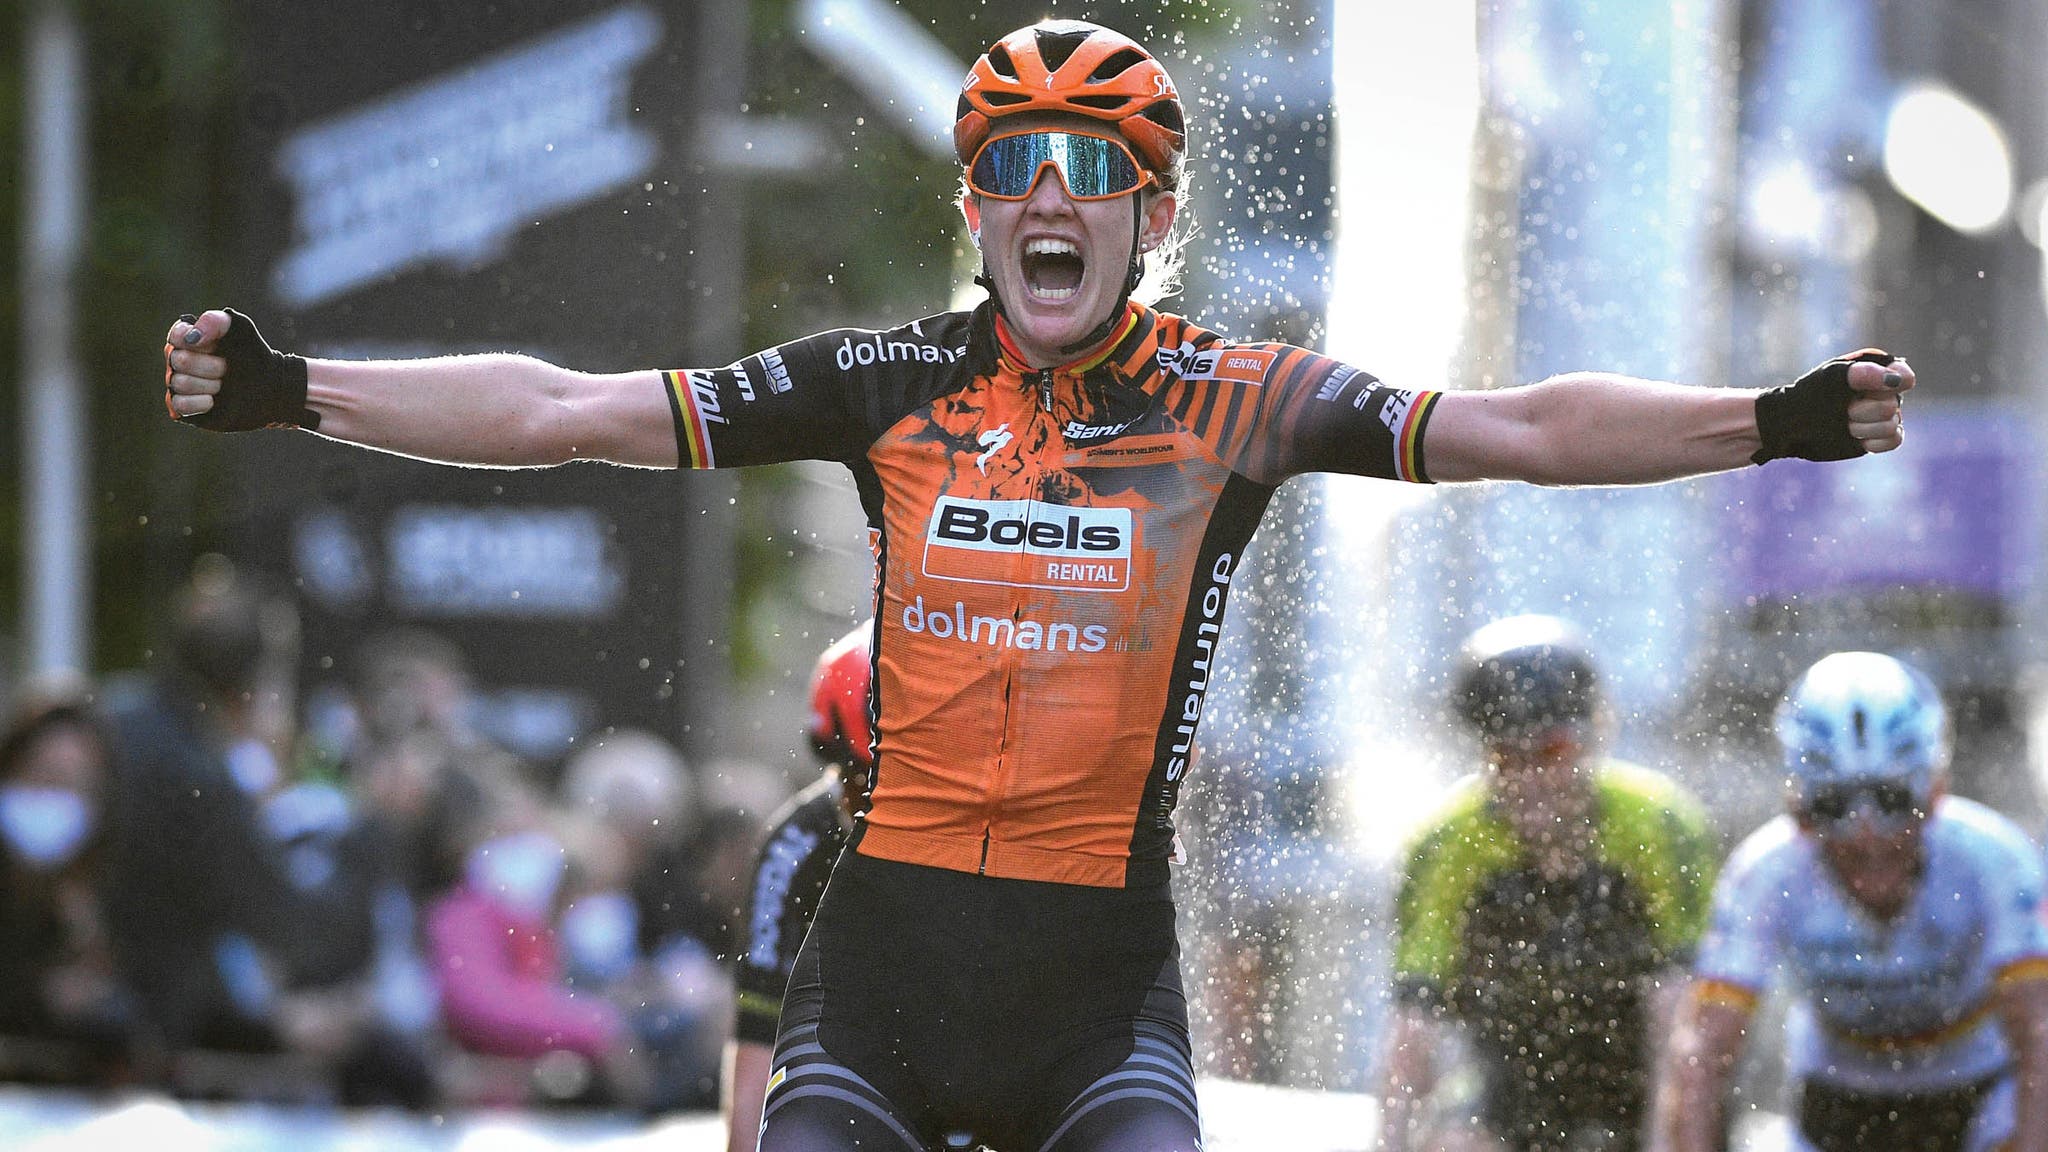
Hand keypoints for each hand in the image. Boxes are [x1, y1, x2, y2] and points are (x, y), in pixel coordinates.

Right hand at [163, 309, 318, 430]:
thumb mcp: (241, 328)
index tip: (218, 347)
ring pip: (180, 383)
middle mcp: (178, 362)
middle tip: (227, 368)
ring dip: (210, 385)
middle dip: (211, 366)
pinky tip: (214, 401)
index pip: (176, 336)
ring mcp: (178, 385)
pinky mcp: (183, 409)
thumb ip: (214, 321)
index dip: (200, 344)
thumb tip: (191, 337)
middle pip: (179, 360)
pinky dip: (201, 402)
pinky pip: (179, 404)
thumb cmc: (253, 355)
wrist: (269, 387)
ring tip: (223, 384)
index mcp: (188, 340)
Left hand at [1751, 348, 1909, 463]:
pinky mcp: (1879, 436)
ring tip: (1844, 423)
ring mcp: (1883, 414)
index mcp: (1875, 370)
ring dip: (1862, 427)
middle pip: (1892, 405)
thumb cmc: (1809, 395)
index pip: (1903, 376)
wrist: (1791, 425)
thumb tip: (1896, 381)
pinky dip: (1874, 442)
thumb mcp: (1831, 377)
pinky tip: (1857, 439)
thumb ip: (1864, 373)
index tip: (1863, 390)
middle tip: (1842, 409)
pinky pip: (1895, 440)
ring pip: (1892, 425)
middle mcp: (1884, 392)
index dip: (1890, 385)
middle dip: (1863, 411)